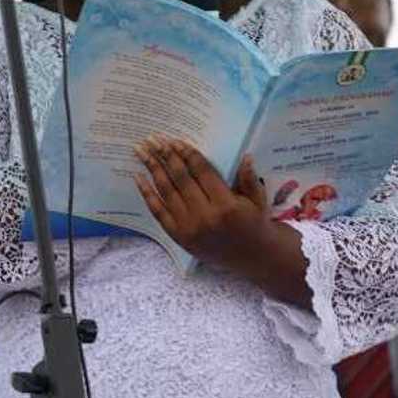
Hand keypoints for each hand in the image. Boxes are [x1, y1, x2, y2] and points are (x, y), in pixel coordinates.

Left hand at [133, 134, 272, 273]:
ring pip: (167, 192)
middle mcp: (205, 217)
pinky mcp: (179, 237)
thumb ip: (249, 178)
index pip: (202, 172)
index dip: (188, 154)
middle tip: (154, 140)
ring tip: (142, 151)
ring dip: (153, 169)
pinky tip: (139, 177)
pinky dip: (147, 194)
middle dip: (166, 156)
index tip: (175, 141)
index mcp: (226, 205)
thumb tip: (244, 156)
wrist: (250, 257)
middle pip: (181, 179)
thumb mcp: (257, 200)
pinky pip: (158, 212)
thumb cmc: (255, 224)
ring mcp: (189, 228)